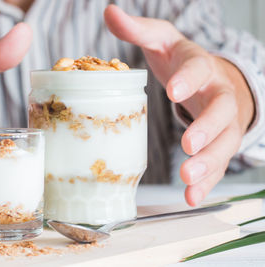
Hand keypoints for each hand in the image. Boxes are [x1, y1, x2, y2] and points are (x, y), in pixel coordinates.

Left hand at [104, 5, 253, 205]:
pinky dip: (207, 181)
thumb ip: (139, 30)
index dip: (189, 80)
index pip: (199, 70)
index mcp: (201, 67)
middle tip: (188, 146)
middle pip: (223, 111)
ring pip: (225, 142)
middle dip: (207, 129)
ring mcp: (223, 122)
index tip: (173, 91)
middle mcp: (218, 94)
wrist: (214, 78)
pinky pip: (217, 163)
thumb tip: (108, 11)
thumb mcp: (163, 40)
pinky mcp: (218, 142)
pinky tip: (192, 196)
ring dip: (210, 162)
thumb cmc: (183, 61)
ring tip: (188, 179)